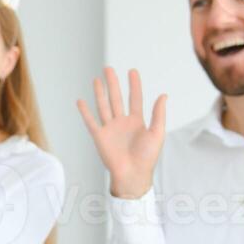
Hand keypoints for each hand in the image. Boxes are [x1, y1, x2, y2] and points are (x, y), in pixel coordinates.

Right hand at [77, 67, 166, 199]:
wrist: (133, 174)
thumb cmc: (147, 157)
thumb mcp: (157, 133)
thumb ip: (159, 114)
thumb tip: (163, 95)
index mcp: (137, 121)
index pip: (135, 98)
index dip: (134, 85)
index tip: (132, 71)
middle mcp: (122, 122)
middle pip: (116, 98)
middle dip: (113, 83)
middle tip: (109, 69)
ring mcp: (110, 129)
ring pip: (103, 106)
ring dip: (100, 92)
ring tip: (97, 79)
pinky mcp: (99, 136)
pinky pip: (91, 121)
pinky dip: (85, 111)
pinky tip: (81, 101)